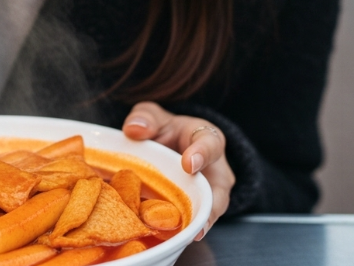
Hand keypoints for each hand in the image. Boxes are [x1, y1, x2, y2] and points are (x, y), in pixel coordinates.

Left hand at [122, 101, 234, 238]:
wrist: (166, 147)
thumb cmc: (164, 129)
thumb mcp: (153, 116)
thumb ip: (146, 119)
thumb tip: (134, 129)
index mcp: (207, 139)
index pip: (210, 144)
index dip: (201, 154)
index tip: (188, 164)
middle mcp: (215, 171)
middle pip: (219, 191)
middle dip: (208, 205)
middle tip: (193, 215)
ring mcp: (208, 195)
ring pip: (208, 213)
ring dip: (193, 223)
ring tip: (180, 234)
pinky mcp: (195, 211)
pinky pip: (192, 223)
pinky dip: (181, 230)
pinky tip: (168, 237)